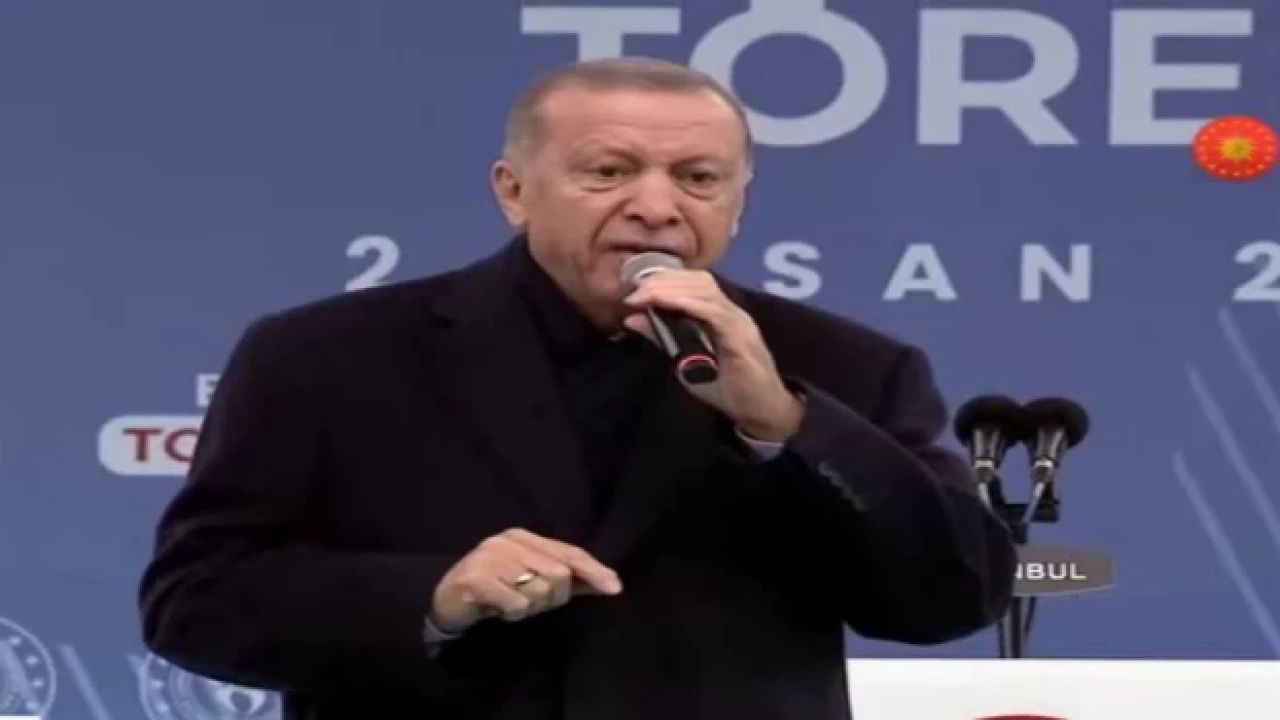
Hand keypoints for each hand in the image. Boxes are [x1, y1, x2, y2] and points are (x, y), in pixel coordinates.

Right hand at [429, 528, 621, 632]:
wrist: (445, 601)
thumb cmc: (496, 590)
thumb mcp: (532, 581)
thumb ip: (568, 579)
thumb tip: (610, 582)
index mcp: (524, 537)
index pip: (568, 552)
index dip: (594, 570)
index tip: (615, 588)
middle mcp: (508, 541)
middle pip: (559, 574)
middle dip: (552, 598)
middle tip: (529, 602)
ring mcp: (490, 557)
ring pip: (539, 590)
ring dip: (529, 607)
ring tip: (510, 604)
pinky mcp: (476, 579)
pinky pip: (516, 604)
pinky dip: (512, 614)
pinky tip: (498, 610)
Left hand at [623, 269, 803, 441]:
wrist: (763, 412)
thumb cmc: (728, 389)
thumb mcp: (686, 362)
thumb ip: (663, 338)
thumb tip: (632, 318)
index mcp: (721, 314)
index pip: (695, 283)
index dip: (664, 279)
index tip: (634, 289)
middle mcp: (732, 311)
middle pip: (698, 280)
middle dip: (663, 280)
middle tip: (635, 292)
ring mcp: (739, 322)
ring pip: (705, 291)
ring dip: (671, 289)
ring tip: (645, 296)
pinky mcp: (741, 337)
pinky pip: (714, 312)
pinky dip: (687, 304)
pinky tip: (666, 305)